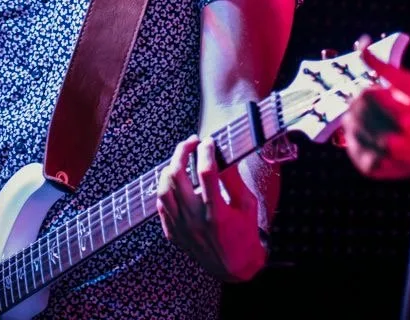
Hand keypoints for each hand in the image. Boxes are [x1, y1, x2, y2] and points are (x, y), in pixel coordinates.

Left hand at [155, 135, 266, 282]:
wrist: (233, 267)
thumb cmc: (244, 234)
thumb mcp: (248, 206)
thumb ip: (234, 180)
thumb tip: (222, 155)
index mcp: (217, 213)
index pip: (206, 172)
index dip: (206, 151)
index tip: (208, 142)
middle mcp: (195, 220)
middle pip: (177, 176)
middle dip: (182, 151)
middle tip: (191, 142)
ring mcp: (181, 228)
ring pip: (163, 189)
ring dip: (170, 168)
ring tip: (180, 159)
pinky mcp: (173, 234)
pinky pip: (161, 205)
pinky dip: (166, 188)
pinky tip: (175, 181)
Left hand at [342, 43, 409, 182]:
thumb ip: (388, 69)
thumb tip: (362, 47)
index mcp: (406, 118)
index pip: (366, 96)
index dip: (365, 90)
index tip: (372, 92)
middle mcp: (396, 142)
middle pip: (356, 114)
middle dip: (357, 105)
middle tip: (364, 104)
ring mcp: (387, 160)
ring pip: (351, 133)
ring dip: (353, 121)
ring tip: (364, 118)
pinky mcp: (380, 171)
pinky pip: (354, 152)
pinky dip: (354, 141)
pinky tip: (364, 134)